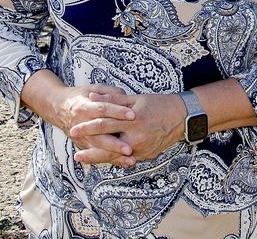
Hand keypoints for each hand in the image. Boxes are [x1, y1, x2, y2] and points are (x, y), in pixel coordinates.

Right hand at [40, 83, 136, 159]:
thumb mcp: (94, 89)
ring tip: (130, 160)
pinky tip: (123, 163)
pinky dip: (110, 160)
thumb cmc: (81, 96)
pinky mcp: (82, 145)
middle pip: (99, 134)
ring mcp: (81, 137)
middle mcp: (81, 123)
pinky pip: (96, 155)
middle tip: (130, 148)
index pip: (103, 109)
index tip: (133, 115)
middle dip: (115, 143)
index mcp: (84, 107)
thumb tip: (125, 97)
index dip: (118, 112)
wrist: (58, 107)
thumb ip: (110, 92)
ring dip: (114, 155)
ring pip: (98, 148)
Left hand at [71, 92, 186, 166]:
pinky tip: (103, 159)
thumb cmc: (158, 105)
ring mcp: (142, 149)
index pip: (104, 124)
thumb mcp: (135, 99)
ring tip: (84, 159)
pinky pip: (126, 159)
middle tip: (75, 153)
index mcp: (132, 120)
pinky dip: (114, 159)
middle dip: (90, 150)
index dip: (88, 127)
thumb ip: (112, 100)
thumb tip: (92, 97)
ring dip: (99, 158)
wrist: (182, 117)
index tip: (74, 130)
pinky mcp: (146, 156)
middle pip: (107, 146)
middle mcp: (137, 137)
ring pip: (116, 157)